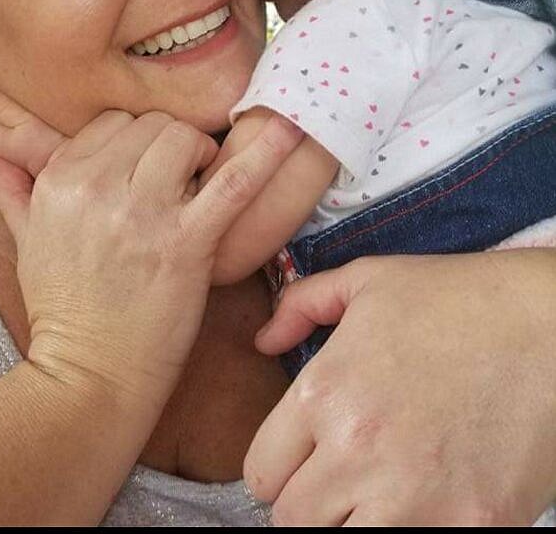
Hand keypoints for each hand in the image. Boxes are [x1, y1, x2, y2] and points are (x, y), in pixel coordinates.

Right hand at [0, 90, 301, 406]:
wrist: (88, 375)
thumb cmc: (63, 309)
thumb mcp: (26, 243)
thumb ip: (14, 191)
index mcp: (59, 180)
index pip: (111, 123)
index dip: (136, 141)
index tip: (146, 168)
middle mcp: (96, 186)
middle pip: (151, 126)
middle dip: (170, 145)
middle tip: (178, 178)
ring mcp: (142, 213)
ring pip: (183, 139)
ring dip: (199, 154)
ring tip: (200, 184)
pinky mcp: (185, 242)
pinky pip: (231, 183)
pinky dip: (264, 155)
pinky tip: (289, 133)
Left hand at [245, 251, 555, 525]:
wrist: (549, 326)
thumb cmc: (458, 299)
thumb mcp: (369, 280)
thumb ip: (303, 304)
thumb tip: (263, 340)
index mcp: (324, 394)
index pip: (261, 473)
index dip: (279, 467)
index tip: (302, 460)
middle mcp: (357, 453)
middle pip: (293, 523)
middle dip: (309, 503)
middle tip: (340, 481)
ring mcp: (415, 499)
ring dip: (353, 525)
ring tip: (379, 494)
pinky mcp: (468, 527)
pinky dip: (411, 532)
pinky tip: (425, 503)